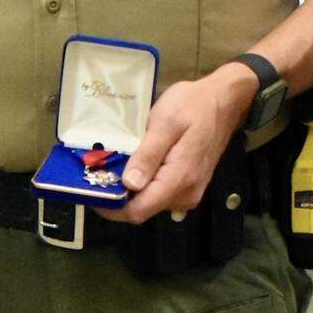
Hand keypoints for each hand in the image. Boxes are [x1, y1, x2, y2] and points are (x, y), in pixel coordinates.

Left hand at [97, 64, 254, 224]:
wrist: (223, 101)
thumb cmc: (192, 106)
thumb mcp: (166, 123)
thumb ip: (149, 155)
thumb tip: (130, 184)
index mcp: (179, 180)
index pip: (139, 211)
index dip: (112, 206)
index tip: (90, 190)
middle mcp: (185, 194)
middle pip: (142, 207)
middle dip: (118, 194)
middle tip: (96, 170)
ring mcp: (188, 191)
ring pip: (150, 200)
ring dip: (130, 187)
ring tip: (111, 162)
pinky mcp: (188, 183)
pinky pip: (159, 191)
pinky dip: (143, 180)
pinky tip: (132, 160)